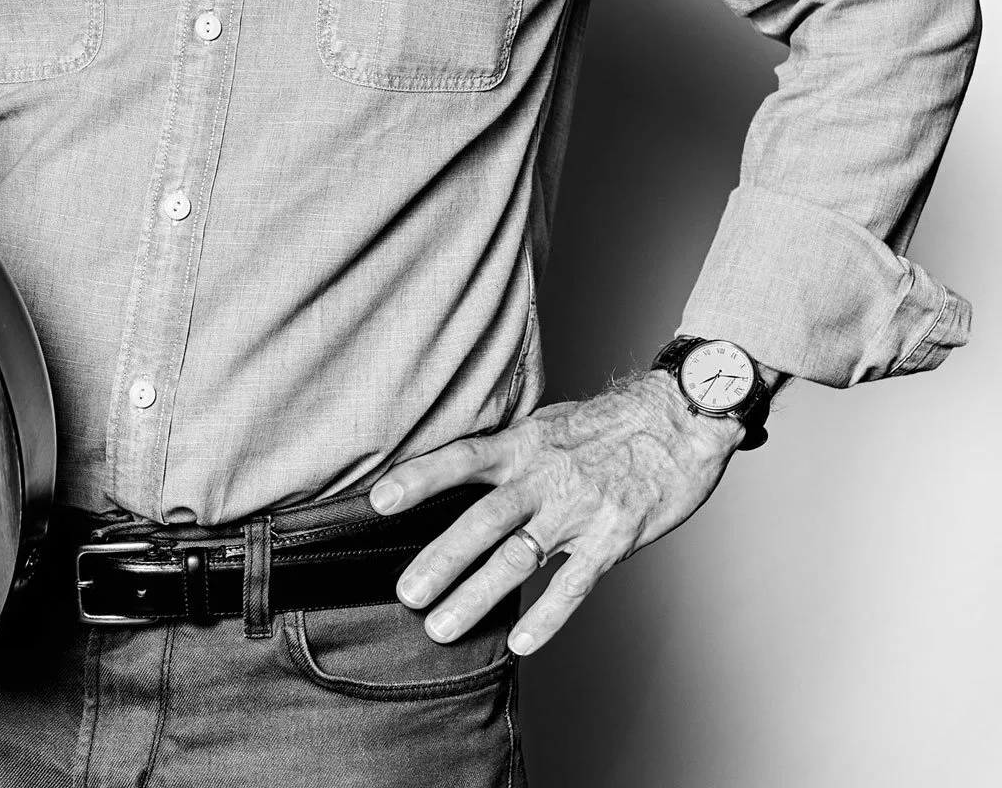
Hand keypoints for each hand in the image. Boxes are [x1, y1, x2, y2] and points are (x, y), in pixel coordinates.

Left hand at [370, 372, 744, 654]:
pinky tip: (518, 643)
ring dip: (476, 595)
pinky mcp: (612, 538)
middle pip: (483, 519)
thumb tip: (460, 467)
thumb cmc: (610, 422)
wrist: (682, 418)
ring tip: (439, 627)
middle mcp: (546, 476)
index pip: (462, 459)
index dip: (419, 478)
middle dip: (441, 558)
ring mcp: (579, 510)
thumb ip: (509, 449)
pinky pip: (573, 585)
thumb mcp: (549, 422)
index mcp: (525, 443)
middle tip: (405, 593)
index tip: (379, 501)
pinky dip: (545, 617)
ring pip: (519, 558)